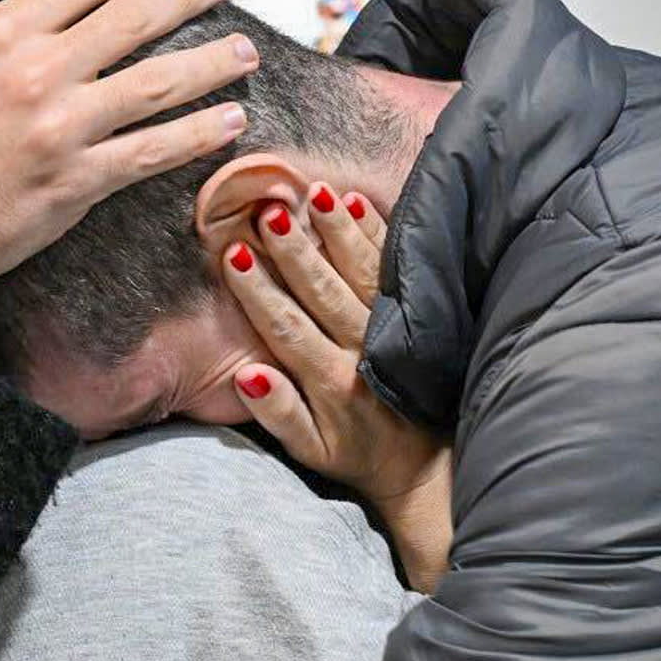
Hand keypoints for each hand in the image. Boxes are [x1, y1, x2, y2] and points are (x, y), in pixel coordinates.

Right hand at [221, 183, 452, 588]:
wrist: (426, 465)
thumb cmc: (359, 454)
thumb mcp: (312, 450)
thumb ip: (279, 413)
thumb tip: (247, 374)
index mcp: (331, 381)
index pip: (286, 326)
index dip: (258, 290)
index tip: (234, 254)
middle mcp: (363, 349)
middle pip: (323, 290)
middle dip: (294, 250)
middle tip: (269, 212)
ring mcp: (394, 329)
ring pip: (362, 271)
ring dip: (338, 232)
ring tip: (315, 195)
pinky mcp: (417, 315)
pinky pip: (395, 267)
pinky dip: (378, 234)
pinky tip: (359, 204)